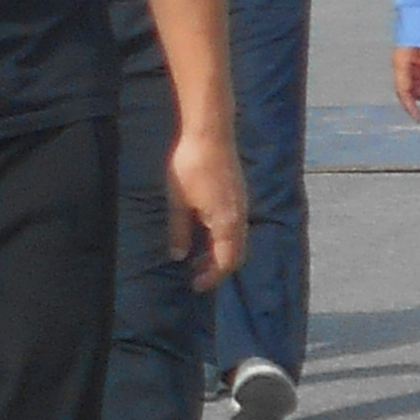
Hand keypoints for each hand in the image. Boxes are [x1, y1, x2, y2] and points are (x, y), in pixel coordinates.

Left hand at [168, 126, 248, 292]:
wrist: (210, 133)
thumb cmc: (190, 166)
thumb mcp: (178, 202)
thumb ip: (180, 231)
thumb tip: (179, 256)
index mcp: (226, 223)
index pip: (226, 261)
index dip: (212, 276)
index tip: (195, 285)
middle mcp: (239, 217)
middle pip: (236, 254)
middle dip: (217, 268)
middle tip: (195, 275)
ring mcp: (241, 205)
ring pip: (237, 240)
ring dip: (220, 253)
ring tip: (197, 257)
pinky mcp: (238, 195)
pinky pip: (235, 226)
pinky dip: (223, 238)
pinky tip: (204, 233)